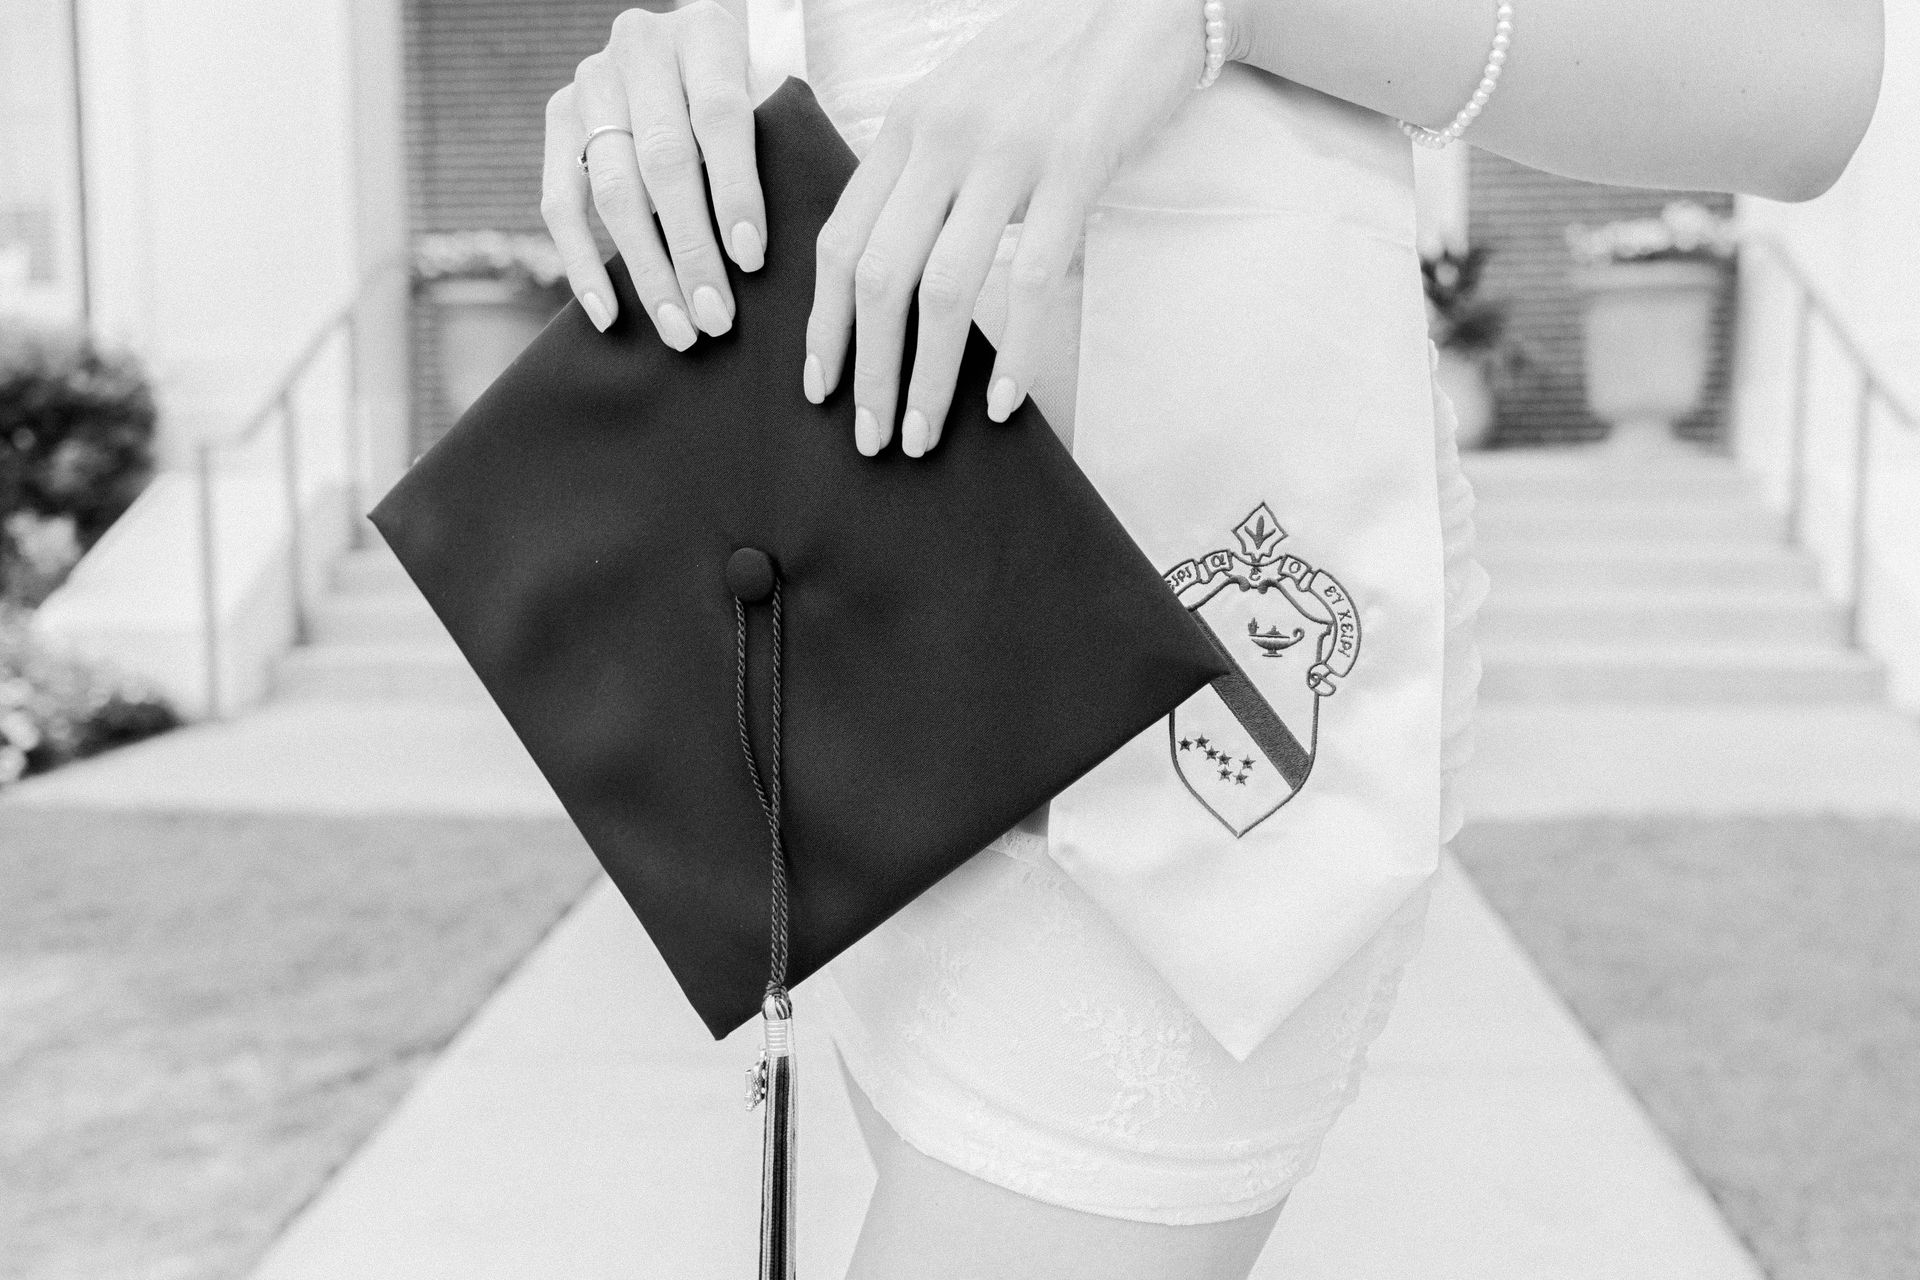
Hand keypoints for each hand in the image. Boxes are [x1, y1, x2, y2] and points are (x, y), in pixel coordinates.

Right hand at [542, 2, 764, 349]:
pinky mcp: (558, 118)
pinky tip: (610, 314)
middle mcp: (640, 47)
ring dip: (647, 270)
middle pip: (663, 161)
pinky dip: (583, 263)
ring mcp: (592, 82)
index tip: (750, 259)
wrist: (690, 59)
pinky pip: (559, 202)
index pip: (720, 116)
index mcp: (707, 33)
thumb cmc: (753, 98)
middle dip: (692, 250)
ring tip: (680, 329)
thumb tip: (773, 253)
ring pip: (612, 190)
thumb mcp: (774, 100)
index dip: (736, 191)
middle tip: (717, 317)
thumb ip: (778, 149)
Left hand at [805, 0, 1207, 456]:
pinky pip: (1031, 279)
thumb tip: (894, 270)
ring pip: (944, 287)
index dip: (824, 323)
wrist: (1144, 3)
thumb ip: (924, 174)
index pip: (840, 239)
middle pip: (878, 273)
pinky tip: (1001, 401)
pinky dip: (1015, 352)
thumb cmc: (1053, 64)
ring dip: (927, 375)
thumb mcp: (962, 105)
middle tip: (868, 436)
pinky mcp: (1074, 167)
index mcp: (907, 126)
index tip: (819, 385)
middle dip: (865, 368)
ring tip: (921, 434)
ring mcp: (1006, 153)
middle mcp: (942, 138)